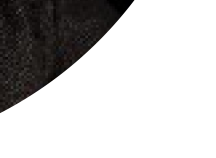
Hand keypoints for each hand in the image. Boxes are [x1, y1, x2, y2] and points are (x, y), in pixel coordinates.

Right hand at [36, 64, 181, 156]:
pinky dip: (156, 143)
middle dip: (143, 93)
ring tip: (173, 121)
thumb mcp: (48, 138)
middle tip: (166, 99)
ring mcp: (88, 154)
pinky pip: (137, 153)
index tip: (129, 72)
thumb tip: (111, 96)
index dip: (105, 73)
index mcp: (51, 121)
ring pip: (128, 122)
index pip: (75, 86)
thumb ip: (68, 118)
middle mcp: (68, 134)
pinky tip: (165, 142)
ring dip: (157, 118)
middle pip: (109, 98)